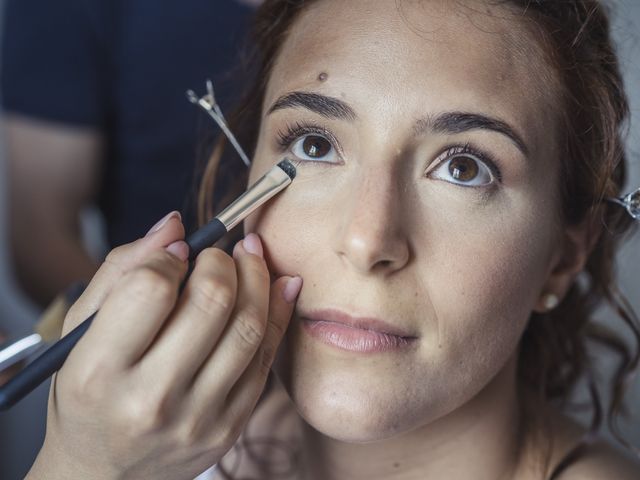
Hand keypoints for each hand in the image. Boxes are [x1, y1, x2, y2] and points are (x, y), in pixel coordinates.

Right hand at [27, 212, 301, 479]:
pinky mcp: (229, 427)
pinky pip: (265, 357)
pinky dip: (278, 311)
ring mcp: (197, 418)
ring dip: (257, 277)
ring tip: (249, 257)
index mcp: (100, 371)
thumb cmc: (88, 395)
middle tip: (219, 251)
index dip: (170, 256)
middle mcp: (150, 400)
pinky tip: (277, 285)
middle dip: (222, 260)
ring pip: (248, 326)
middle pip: (211, 302)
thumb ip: (121, 271)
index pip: (151, 288)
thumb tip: (174, 224)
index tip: (177, 253)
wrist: (104, 474)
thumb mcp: (82, 332)